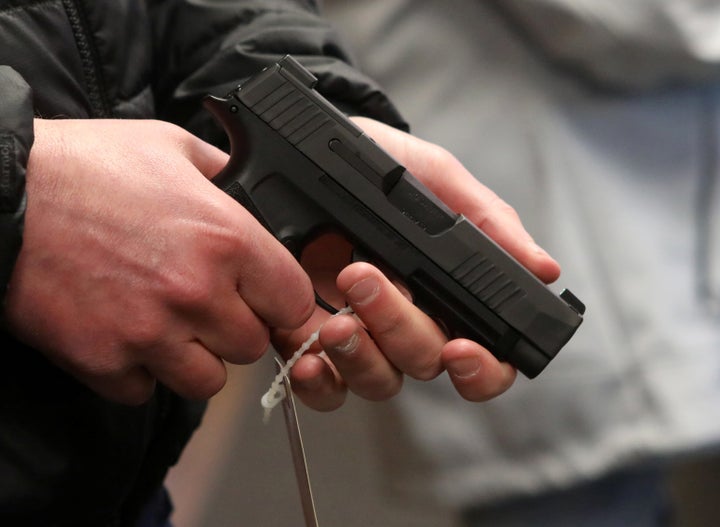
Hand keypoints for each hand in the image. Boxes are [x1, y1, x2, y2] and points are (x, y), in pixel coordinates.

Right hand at [3, 119, 314, 403]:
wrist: (3, 192)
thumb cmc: (86, 166)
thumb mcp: (173, 148)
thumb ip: (228, 173)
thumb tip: (256, 184)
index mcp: (227, 239)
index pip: (294, 303)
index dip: (282, 301)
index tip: (266, 298)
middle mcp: (196, 293)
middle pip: (254, 347)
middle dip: (236, 329)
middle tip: (207, 306)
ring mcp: (149, 334)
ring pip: (208, 381)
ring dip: (194, 358)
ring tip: (168, 325)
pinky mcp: (103, 361)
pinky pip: (145, 391)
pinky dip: (139, 372)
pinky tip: (124, 334)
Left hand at [273, 117, 560, 408]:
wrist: (303, 149)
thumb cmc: (380, 163)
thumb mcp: (434, 177)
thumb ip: (487, 220)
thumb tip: (545, 268)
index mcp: (447, 295)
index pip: (484, 356)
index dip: (482, 369)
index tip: (462, 349)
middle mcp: (408, 324)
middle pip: (425, 362)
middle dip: (399, 328)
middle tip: (365, 277)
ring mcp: (360, 337)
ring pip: (378, 381)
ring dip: (360, 357)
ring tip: (336, 320)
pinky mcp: (310, 343)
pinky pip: (323, 389)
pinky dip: (317, 385)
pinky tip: (306, 363)